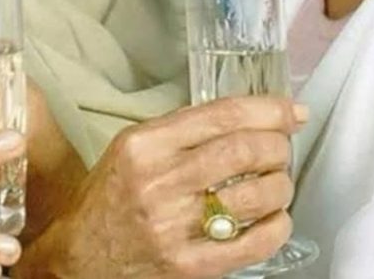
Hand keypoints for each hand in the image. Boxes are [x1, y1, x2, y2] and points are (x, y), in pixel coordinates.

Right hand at [13, 95, 304, 278]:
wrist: (82, 256)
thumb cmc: (111, 195)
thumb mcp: (133, 146)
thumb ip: (182, 129)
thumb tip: (246, 116)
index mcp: (145, 145)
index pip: (221, 116)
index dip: (266, 110)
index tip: (291, 111)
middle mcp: (159, 183)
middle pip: (243, 151)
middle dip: (277, 146)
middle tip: (283, 147)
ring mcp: (174, 228)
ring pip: (254, 196)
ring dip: (281, 185)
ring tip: (279, 181)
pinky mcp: (188, 266)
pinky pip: (251, 244)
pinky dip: (277, 227)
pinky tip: (277, 217)